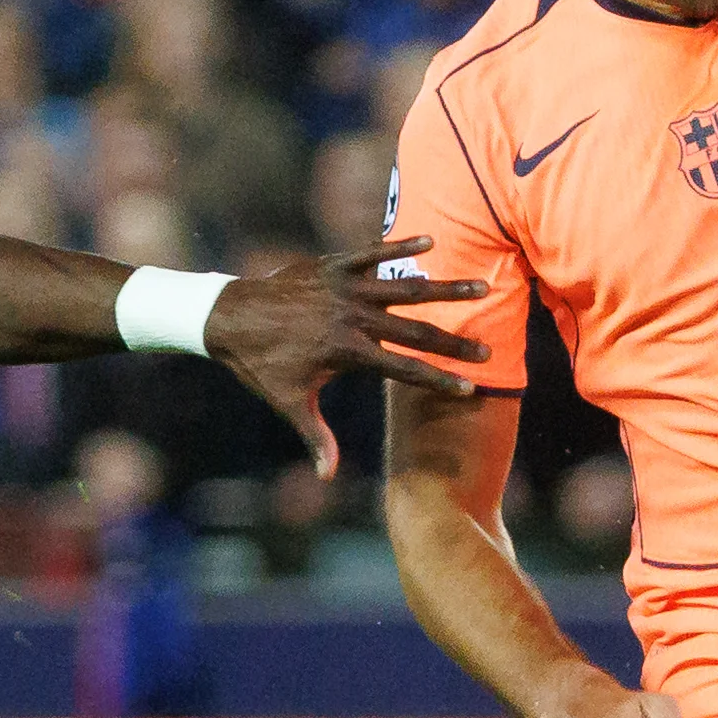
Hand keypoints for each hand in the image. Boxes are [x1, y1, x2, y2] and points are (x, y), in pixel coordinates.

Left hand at [203, 238, 488, 477]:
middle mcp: (353, 318)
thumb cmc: (262, 365)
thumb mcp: (289, 402)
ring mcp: (345, 288)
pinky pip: (372, 252)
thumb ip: (316, 437)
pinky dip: (400, 246)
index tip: (470, 388)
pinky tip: (431, 240)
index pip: (404, 369)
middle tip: (487, 349)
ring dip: (444, 288)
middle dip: (454, 342)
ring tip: (479, 286)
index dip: (439, 380)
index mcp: (348, 352)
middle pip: (415, 330)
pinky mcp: (333, 266)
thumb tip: (328, 477)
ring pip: (404, 287)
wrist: (230, 317)